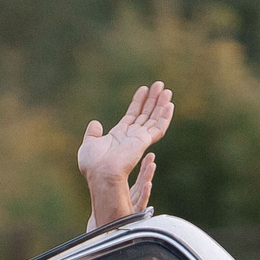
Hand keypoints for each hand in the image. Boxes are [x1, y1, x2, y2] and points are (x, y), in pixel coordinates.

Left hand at [80, 81, 172, 227]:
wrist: (100, 174)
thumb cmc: (93, 164)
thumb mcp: (90, 144)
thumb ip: (93, 134)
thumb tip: (95, 123)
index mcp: (120, 136)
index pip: (133, 115)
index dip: (139, 102)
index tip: (144, 89)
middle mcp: (132, 137)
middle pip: (146, 115)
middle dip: (153, 100)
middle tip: (160, 85)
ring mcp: (139, 140)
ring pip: (154, 119)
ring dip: (161, 104)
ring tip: (167, 90)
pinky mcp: (144, 142)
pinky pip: (158, 128)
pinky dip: (164, 117)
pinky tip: (169, 105)